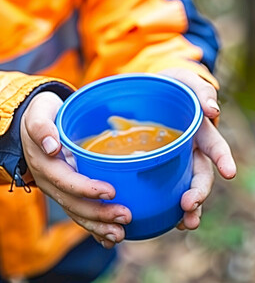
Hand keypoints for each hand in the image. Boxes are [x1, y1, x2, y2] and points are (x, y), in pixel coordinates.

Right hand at [20, 92, 131, 248]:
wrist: (33, 126)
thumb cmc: (42, 115)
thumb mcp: (39, 113)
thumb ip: (42, 127)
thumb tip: (51, 146)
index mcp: (46, 165)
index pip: (67, 182)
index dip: (87, 189)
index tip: (111, 191)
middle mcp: (51, 182)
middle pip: (74, 204)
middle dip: (99, 214)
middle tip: (125, 217)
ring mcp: (58, 190)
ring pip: (77, 213)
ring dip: (98, 227)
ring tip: (120, 234)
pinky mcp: (66, 191)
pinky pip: (78, 212)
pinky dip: (93, 228)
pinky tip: (108, 238)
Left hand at [159, 68, 236, 229]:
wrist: (146, 91)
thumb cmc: (169, 84)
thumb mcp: (184, 80)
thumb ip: (200, 90)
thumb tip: (214, 110)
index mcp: (200, 131)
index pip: (216, 147)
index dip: (223, 160)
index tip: (230, 173)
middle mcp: (192, 150)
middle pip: (201, 174)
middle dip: (199, 191)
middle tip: (190, 205)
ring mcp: (176, 159)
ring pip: (186, 186)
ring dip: (189, 206)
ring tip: (185, 223)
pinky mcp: (159, 165)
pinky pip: (166, 186)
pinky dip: (167, 203)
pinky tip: (164, 217)